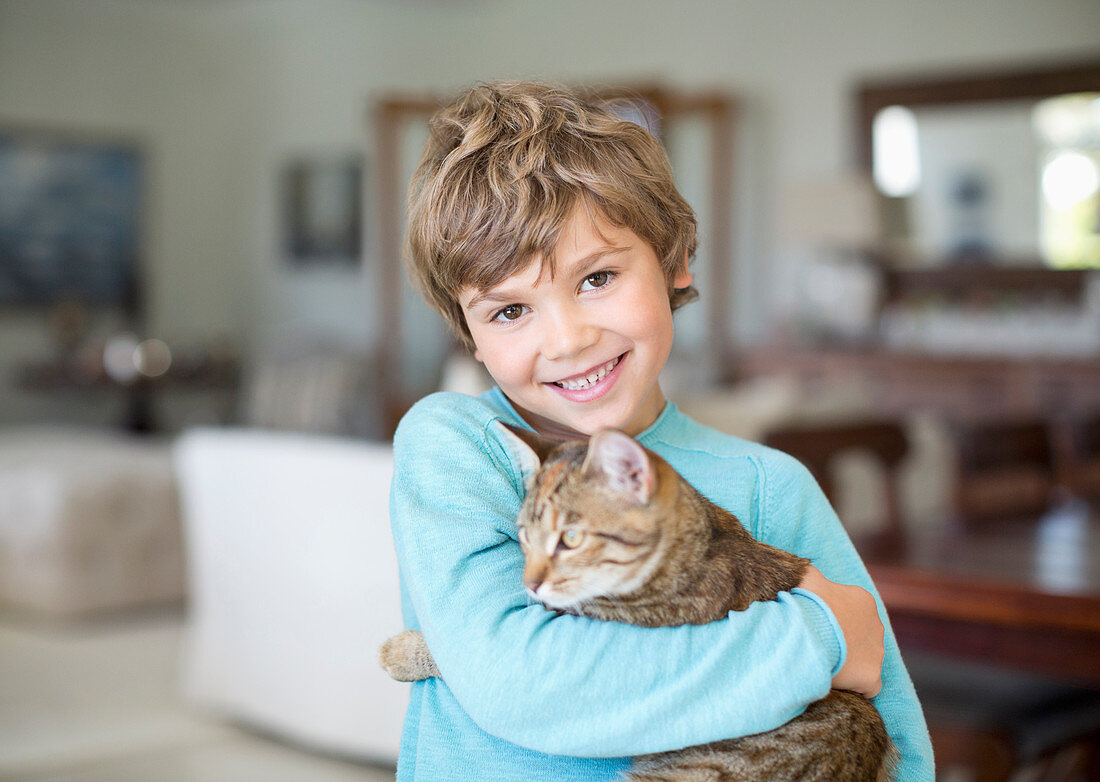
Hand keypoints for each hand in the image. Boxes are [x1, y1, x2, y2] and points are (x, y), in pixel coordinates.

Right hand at [798, 564, 883, 697]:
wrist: (807, 631)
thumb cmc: (805, 603)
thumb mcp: (806, 577)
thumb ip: (809, 572)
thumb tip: (802, 567)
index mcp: (863, 600)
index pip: (851, 614)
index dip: (833, 624)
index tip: (817, 629)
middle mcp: (876, 626)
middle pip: (860, 638)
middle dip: (843, 644)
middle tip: (819, 647)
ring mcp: (877, 652)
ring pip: (864, 662)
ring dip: (848, 665)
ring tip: (823, 664)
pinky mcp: (872, 677)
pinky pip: (867, 686)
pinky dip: (853, 686)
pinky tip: (834, 681)